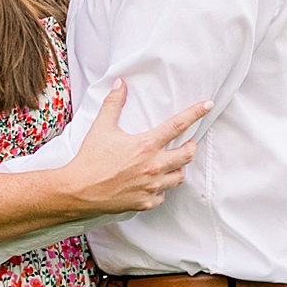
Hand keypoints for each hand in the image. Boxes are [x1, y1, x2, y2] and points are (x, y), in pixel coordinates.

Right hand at [68, 81, 208, 218]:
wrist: (78, 190)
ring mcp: (151, 186)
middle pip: (188, 154)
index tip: (207, 106)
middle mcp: (153, 166)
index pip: (178, 125)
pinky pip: (163, 194)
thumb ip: (113, 103)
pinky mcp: (146, 202)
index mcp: (146, 145)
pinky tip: (154, 182)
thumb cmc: (90, 159)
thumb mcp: (101, 127)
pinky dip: (162, 187)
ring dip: (179, 167)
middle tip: (187, 143)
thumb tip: (120, 83)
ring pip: (179, 176)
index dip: (195, 113)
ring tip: (172, 162)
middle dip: (191, 146)